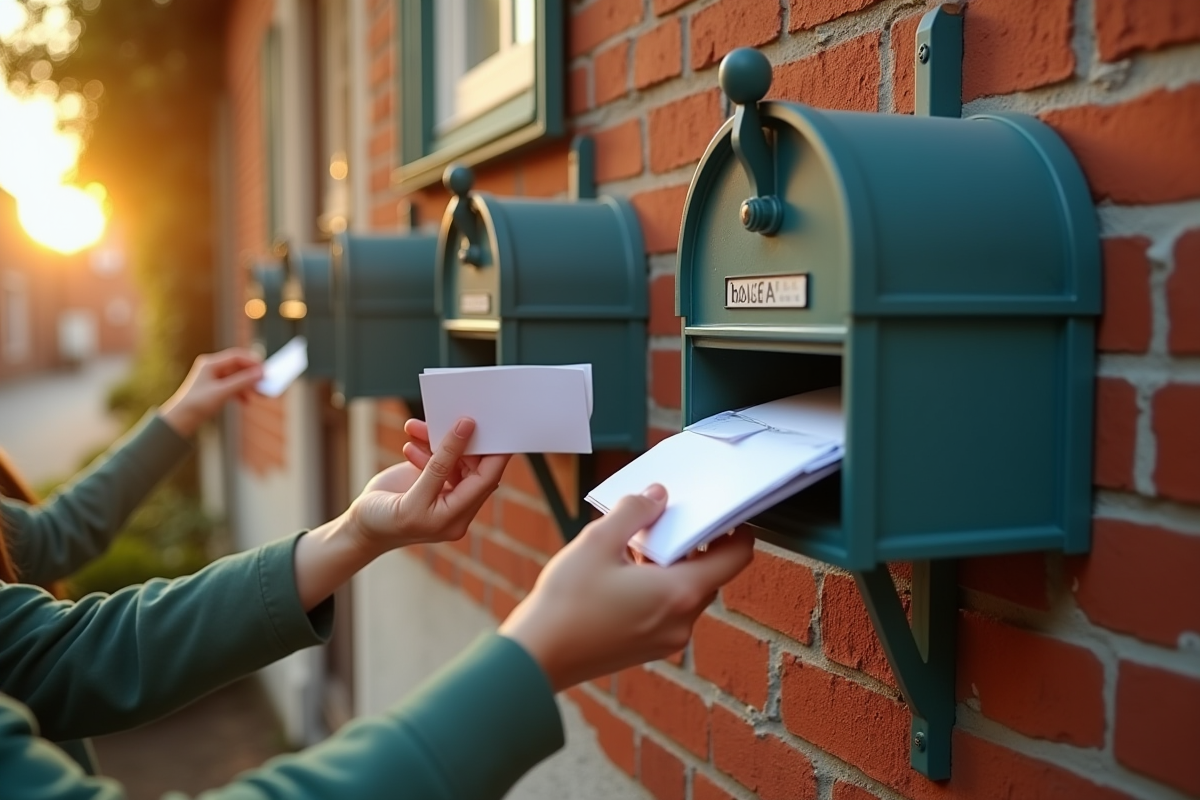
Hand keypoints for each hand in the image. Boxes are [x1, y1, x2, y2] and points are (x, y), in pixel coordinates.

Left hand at [159, 349, 263, 437]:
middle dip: (252, 376)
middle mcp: (212, 368)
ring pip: (237, 378)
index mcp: (210, 363)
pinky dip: (241, 393)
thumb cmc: (197, 404)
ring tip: (259, 395)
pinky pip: (232, 387)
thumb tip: (260, 373)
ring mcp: (213, 378)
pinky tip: (246, 402)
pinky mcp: (214, 389)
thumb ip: (242, 382)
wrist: (180, 420)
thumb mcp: (222, 392)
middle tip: (265, 383)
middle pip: (238, 367)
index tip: (265, 371)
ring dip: (248, 386)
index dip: (252, 362)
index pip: (236, 356)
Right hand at [346, 417, 509, 553]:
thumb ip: (440, 464)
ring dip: (437, 440)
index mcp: (456, 517)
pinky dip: (426, 446)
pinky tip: (410, 442)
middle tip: (454, 416)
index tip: (493, 426)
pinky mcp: (431, 480)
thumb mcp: (412, 498)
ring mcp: (444, 492)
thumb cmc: (383, 523)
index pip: (486, 480)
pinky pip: (437, 457)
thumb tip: (465, 430)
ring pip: (453, 458)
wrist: (359, 529)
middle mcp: (456, 505)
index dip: (493, 453)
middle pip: (473, 466)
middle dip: (461, 441)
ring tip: (416, 427)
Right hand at [499, 485, 754, 691]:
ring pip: (685, 593)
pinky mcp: (647, 649)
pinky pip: (667, 610)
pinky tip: (622, 574)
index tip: (723, 513)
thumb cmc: (566, 601)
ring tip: (633, 546)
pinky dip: (657, 588)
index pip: (736, 558)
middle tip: (662, 521)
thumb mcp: (598, 540)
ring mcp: (666, 640)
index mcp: (680, 593)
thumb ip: (634, 511)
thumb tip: (658, 496)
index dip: (736, 531)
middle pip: (708, 575)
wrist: (536, 657)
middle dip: (691, 545)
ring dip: (670, 566)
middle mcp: (682, 621)